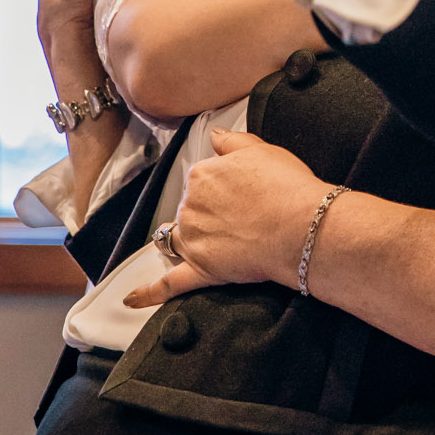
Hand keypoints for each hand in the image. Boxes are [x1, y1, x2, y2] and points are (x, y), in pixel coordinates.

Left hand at [123, 129, 325, 307]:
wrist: (302, 228)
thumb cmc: (287, 188)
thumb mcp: (262, 149)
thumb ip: (232, 140)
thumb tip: (215, 135)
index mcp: (202, 175)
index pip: (202, 178)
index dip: (225, 185)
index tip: (243, 191)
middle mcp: (190, 206)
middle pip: (191, 208)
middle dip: (210, 212)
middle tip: (245, 215)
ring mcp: (193, 240)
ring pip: (180, 239)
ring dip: (190, 240)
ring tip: (219, 241)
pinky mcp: (201, 270)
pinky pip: (170, 284)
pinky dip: (149, 293)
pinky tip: (133, 299)